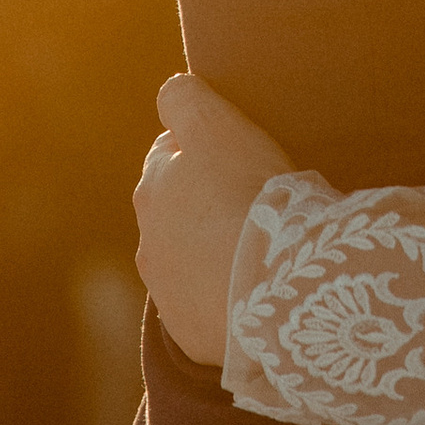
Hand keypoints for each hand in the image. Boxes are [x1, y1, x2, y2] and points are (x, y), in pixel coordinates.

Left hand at [134, 71, 289, 365]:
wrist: (277, 287)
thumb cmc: (252, 197)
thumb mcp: (218, 127)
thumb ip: (185, 100)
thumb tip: (171, 93)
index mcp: (153, 186)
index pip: (170, 153)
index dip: (204, 150)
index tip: (238, 156)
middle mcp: (147, 239)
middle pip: (176, 209)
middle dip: (202, 203)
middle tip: (253, 203)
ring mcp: (167, 290)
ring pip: (189, 259)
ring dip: (213, 251)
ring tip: (259, 250)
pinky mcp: (191, 330)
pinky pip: (208, 306)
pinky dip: (225, 296)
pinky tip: (258, 289)